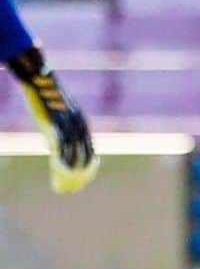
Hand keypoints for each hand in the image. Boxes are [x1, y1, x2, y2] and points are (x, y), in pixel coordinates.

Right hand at [9, 48, 98, 193]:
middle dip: (81, 175)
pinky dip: (60, 164)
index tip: (84, 179)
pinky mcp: (54, 125)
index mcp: (82, 124)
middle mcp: (79, 126)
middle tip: (73, 189)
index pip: (90, 151)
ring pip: (73, 156)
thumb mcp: (56, 115)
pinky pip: (60, 149)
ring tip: (64, 187)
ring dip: (70, 174)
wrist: (39, 79)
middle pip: (84, 156)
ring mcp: (67, 126)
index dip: (89, 167)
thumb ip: (59, 131)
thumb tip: (54, 147)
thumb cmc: (46, 97)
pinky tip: (56, 174)